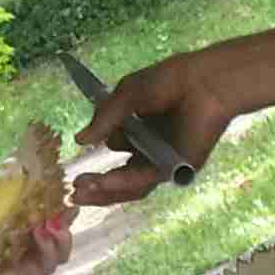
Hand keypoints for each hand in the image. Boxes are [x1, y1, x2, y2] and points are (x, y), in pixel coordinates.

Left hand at [0, 216, 75, 274]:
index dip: (55, 217)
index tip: (61, 207)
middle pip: (55, 248)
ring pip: (48, 266)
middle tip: (52, 224)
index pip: (36, 225)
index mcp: (4, 239)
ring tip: (40, 235)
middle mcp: (13, 256)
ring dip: (52, 251)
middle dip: (62, 235)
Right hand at [74, 51, 236, 205]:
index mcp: (143, 131)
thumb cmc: (168, 82)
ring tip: (80, 193)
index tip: (74, 169)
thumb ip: (104, 119)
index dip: (99, 158)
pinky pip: (144, 179)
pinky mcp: (176, 168)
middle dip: (97, 187)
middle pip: (122, 178)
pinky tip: (102, 181)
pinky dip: (122, 182)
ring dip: (105, 191)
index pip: (117, 150)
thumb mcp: (126, 96)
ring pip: (132, 185)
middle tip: (73, 192)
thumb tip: (80, 140)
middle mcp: (153, 151)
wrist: (201, 82)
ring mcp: (165, 162)